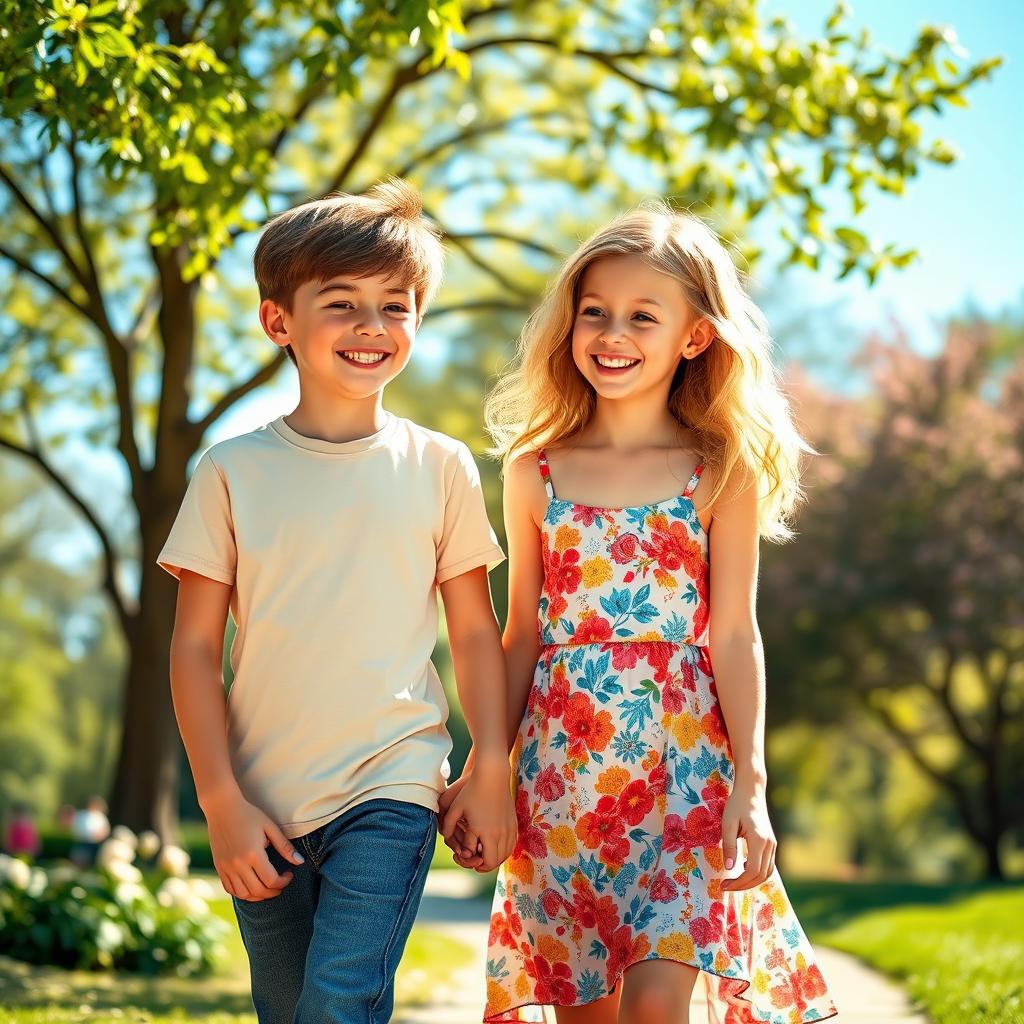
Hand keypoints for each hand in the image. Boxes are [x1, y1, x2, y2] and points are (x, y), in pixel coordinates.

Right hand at [203, 788, 304, 900]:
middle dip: (273, 892)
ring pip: (243, 894)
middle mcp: (238, 864)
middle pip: (258, 891)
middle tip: (281, 885)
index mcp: (253, 854)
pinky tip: (251, 886)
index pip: (271, 880)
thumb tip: (300, 862)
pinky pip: (230, 889)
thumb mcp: (270, 827)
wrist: (222, 808)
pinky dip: (242, 893)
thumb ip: (285, 846)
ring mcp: (226, 868)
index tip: (289, 874)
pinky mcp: (219, 867)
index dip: (283, 882)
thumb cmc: (249, 815)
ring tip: (268, 887)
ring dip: (258, 896)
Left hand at [439, 757, 515, 871]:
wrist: (492, 776)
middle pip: (496, 862)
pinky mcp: (514, 823)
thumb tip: (447, 840)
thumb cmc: (471, 791)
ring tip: (483, 854)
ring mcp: (508, 828)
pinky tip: (493, 845)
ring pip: (505, 855)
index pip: (484, 861)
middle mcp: (499, 833)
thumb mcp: (455, 809)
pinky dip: (503, 850)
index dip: (472, 863)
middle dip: (484, 865)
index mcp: (484, 832)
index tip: (464, 856)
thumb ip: (448, 827)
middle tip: (475, 861)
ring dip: (494, 858)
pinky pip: (511, 844)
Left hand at [719, 783, 776, 891]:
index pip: (752, 871)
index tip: (723, 885)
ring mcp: (772, 845)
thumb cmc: (737, 804)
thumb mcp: (728, 823)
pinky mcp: (771, 844)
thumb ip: (729, 845)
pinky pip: (767, 865)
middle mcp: (769, 845)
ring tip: (733, 881)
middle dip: (743, 885)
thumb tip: (729, 868)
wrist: (752, 791)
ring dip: (751, 881)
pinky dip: (756, 872)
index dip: (738, 882)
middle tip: (726, 886)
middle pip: (761, 876)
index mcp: (759, 840)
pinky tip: (742, 868)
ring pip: (767, 873)